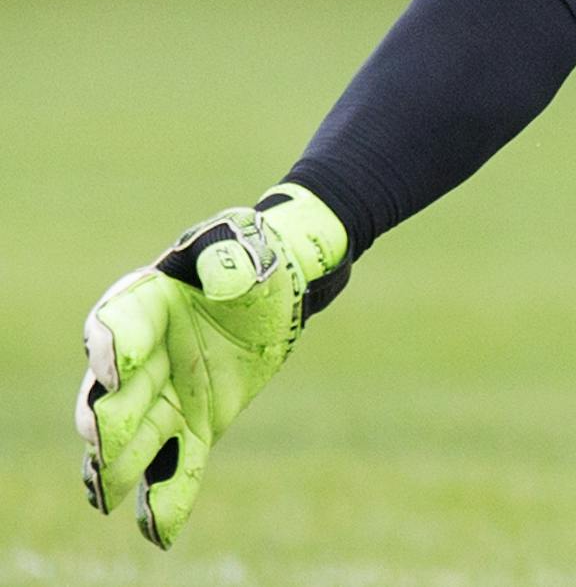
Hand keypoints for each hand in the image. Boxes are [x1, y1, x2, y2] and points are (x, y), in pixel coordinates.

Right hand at [76, 185, 348, 547]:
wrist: (277, 285)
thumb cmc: (250, 255)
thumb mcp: (241, 241)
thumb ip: (228, 254)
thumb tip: (224, 275)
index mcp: (144, 303)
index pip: (116, 325)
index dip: (113, 345)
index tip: (117, 365)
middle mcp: (142, 357)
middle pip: (112, 393)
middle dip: (104, 418)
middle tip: (102, 439)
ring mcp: (163, 397)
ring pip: (132, 439)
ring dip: (118, 466)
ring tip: (106, 493)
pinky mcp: (195, 426)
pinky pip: (178, 466)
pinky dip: (167, 498)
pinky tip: (159, 530)